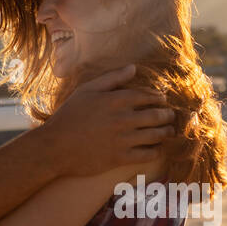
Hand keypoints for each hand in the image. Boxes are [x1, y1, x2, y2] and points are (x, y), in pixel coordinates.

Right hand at [42, 64, 175, 175]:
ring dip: (166, 132)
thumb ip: (112, 78)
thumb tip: (133, 68)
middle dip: (167, 115)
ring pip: (156, 135)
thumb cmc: (69, 116)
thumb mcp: (87, 90)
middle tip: (171, 116)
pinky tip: (157, 149)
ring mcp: (123, 139)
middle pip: (156, 116)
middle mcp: (122, 119)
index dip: (159, 97)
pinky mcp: (120, 158)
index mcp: (115, 100)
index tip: (162, 100)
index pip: (147, 96)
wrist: (55, 146)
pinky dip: (156, 151)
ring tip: (169, 131)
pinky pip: (147, 154)